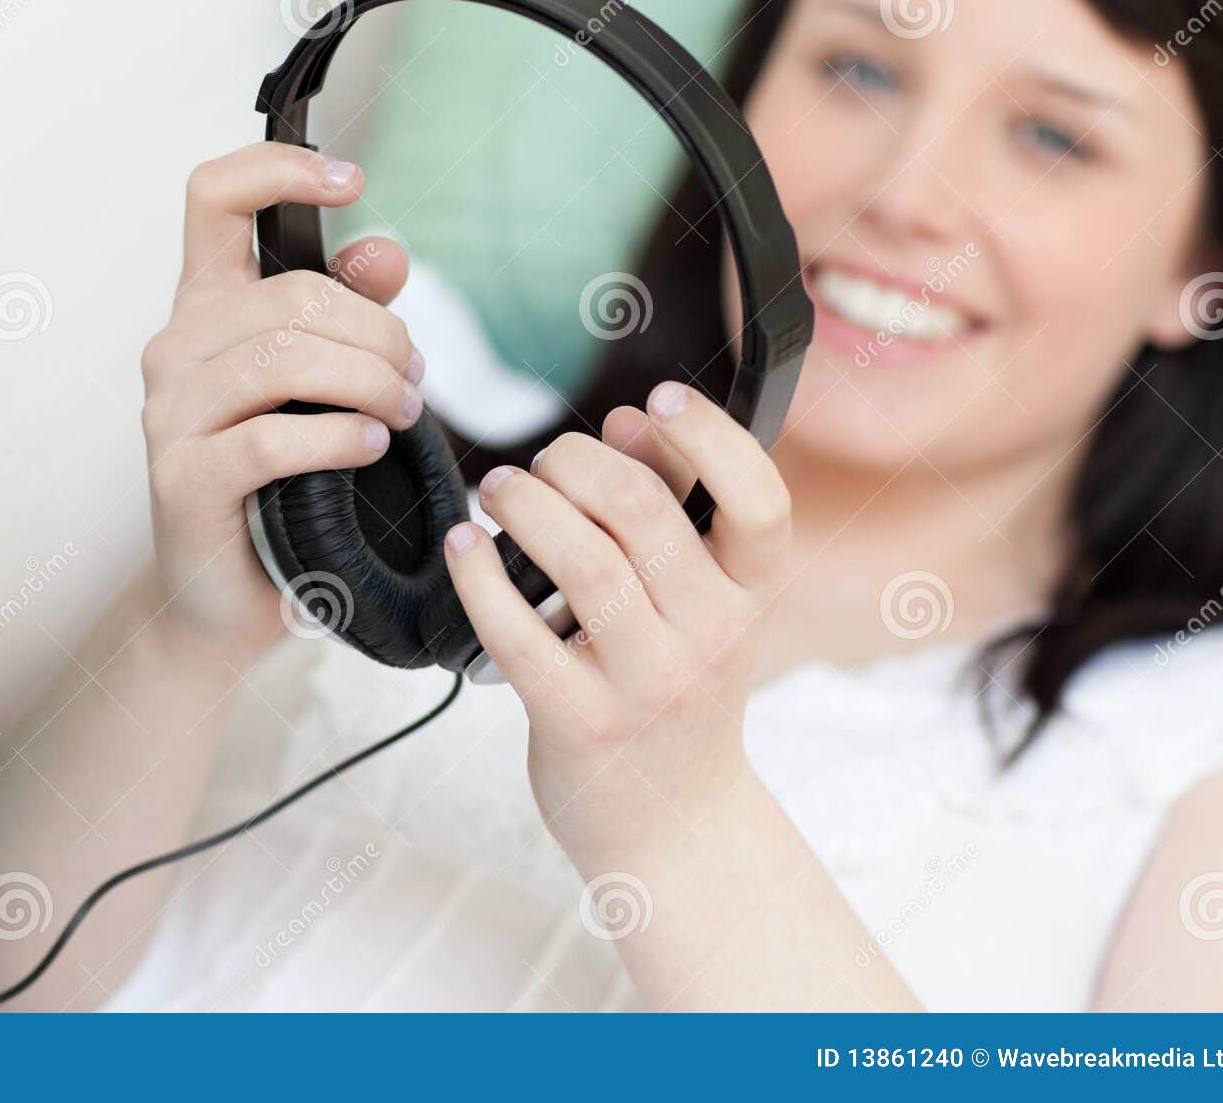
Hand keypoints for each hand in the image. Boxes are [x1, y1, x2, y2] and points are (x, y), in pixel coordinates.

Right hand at [140, 143, 425, 658]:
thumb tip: (386, 250)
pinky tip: (370, 447)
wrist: (222, 591)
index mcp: (207, 307)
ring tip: (403, 411)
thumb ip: (350, 312)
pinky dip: (339, 438)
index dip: (278, 168)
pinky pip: (273, 438)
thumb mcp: (319, 387)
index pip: (215, 197)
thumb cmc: (278, 482)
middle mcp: (177, 347)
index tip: (350, 177)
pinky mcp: (182, 477)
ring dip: (369, 382)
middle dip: (379, 330)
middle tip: (416, 376)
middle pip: (291, 295)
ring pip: (284, 358)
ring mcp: (171, 412)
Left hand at [441, 381, 791, 869]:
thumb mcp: (703, 607)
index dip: (709, 436)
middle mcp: (711, 637)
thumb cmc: (678, 693)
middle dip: (574, 462)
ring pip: (578, 559)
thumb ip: (674, 511)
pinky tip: (463, 546)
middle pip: (640, 511)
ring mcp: (646, 683)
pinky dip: (479, 573)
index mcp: (751, 597)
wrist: (673, 824)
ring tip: (499, 490)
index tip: (655, 399)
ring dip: (523, 504)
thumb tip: (628, 422)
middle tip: (542, 461)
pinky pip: (515, 629)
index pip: (759, 501)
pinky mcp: (579, 720)